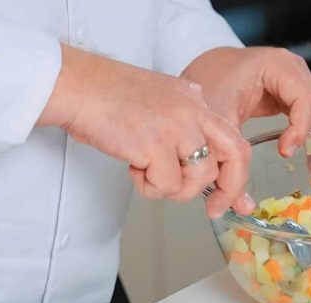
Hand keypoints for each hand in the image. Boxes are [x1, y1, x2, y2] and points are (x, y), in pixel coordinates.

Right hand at [37, 45, 253, 217]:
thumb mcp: (159, 99)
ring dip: (174, 187)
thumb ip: (184, 122)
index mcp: (195, 99)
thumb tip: (197, 159)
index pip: (233, 139)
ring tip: (148, 172)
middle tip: (215, 208)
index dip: (235, 172)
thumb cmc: (105, 97)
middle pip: (235, 156)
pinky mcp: (157, 145)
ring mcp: (178, 127)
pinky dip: (148, 186)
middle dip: (229, 189)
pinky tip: (133, 167)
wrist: (75, 86)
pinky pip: (167, 185)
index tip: (229, 195)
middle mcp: (193, 111)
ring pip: (199, 178)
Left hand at [180, 46, 310, 186]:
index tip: (286, 152)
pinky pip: (307, 125)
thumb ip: (229, 161)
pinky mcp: (287, 100)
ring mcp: (292, 86)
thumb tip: (239, 206)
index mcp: (278, 66)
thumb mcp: (216, 120)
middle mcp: (293, 74)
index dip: (301, 129)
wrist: (194, 70)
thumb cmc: (204, 81)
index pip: (304, 99)